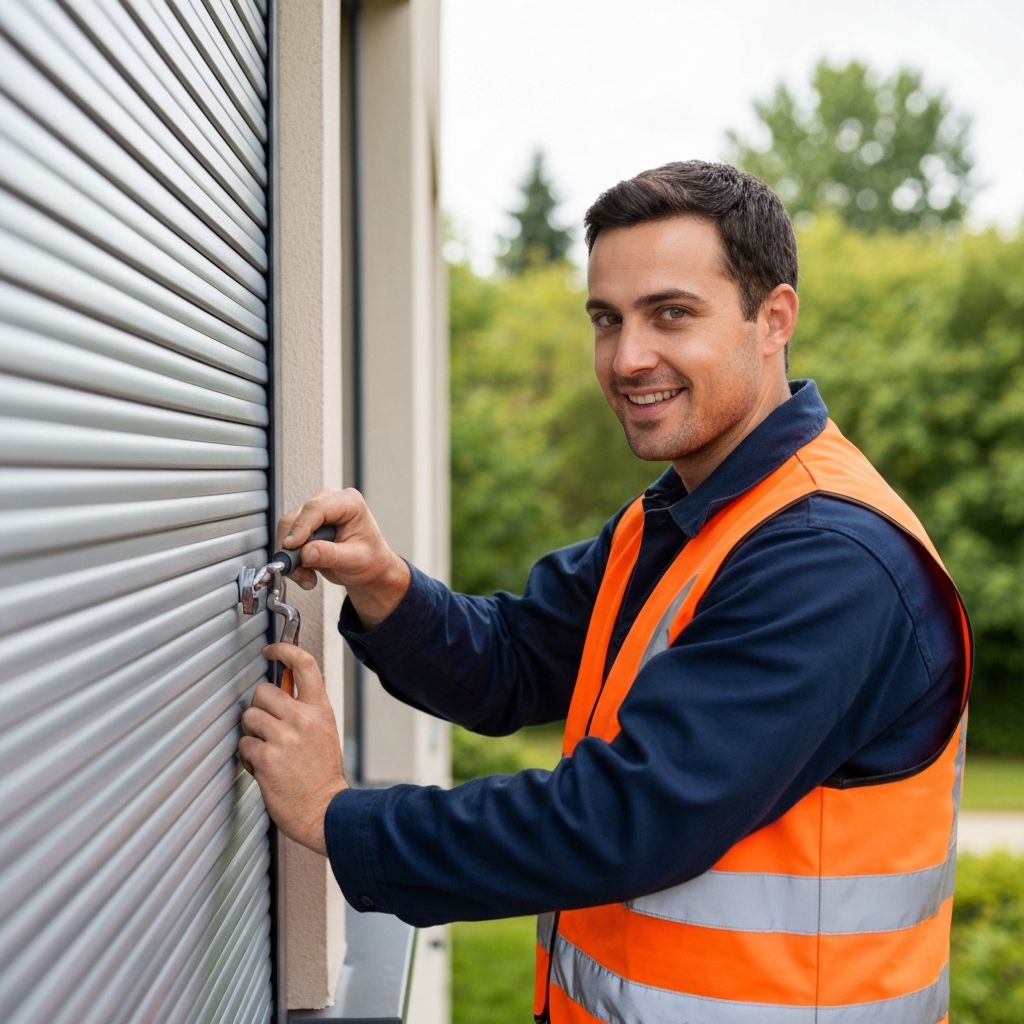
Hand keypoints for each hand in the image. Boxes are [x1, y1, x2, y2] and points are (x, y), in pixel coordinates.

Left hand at [239, 643, 346, 854]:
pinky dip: (248, 756)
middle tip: (265, 725)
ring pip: (249, 716)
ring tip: (266, 749)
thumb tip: (281, 690)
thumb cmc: (322, 775)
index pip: (304, 664)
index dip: (283, 651)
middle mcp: (303, 719)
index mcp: (320, 710)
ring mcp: (284, 738)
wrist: (325, 810)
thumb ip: (305, 710)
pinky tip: (262, 767)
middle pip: (263, 690)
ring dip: (251, 733)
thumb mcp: (323, 732)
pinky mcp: (266, 758)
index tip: (271, 650)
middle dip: (258, 707)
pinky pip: (243, 744)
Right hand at [277, 488, 410, 627]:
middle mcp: (330, 502)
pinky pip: (287, 539)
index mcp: (349, 503)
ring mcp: (316, 513)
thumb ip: (330, 555)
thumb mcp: (354, 560)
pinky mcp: (306, 525)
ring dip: (291, 557)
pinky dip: (292, 559)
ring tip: (306, 576)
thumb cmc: (370, 560)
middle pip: (296, 518)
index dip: (301, 527)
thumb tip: (306, 552)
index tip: (291, 546)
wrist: (369, 569)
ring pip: (287, 529)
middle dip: (293, 548)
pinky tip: (306, 572)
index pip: (316, 508)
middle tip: (299, 571)